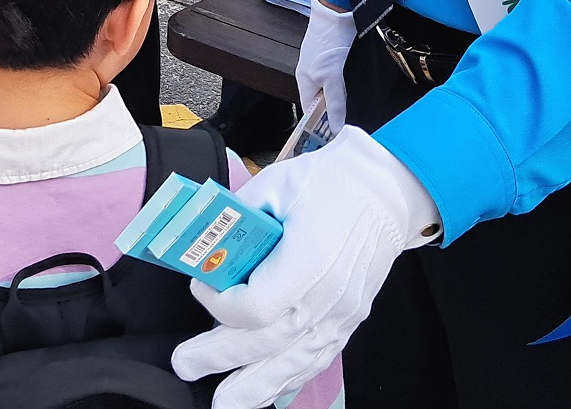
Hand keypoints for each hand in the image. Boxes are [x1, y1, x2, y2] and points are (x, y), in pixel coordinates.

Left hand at [171, 127, 440, 407]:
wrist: (385, 191)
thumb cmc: (329, 183)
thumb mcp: (273, 185)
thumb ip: (237, 218)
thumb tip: (202, 240)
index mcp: (308, 260)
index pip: (256, 307)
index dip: (220, 304)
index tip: (201, 286)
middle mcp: (327, 296)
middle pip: (269, 342)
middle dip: (221, 357)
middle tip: (184, 365)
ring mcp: (342, 314)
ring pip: (295, 362)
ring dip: (256, 386)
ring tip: (224, 404)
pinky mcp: (348, 320)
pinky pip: (317, 358)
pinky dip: (291, 378)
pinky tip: (269, 393)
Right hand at [294, 0, 353, 136]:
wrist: (337, 13)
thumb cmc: (327, 42)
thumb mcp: (331, 76)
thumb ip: (334, 102)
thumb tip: (335, 128)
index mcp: (304, 81)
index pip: (309, 110)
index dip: (318, 124)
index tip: (333, 138)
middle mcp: (312, 75)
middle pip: (322, 102)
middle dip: (334, 114)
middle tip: (350, 128)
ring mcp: (324, 67)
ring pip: (333, 92)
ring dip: (343, 101)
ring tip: (357, 113)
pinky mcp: (336, 59)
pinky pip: (341, 81)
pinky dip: (349, 88)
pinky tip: (359, 91)